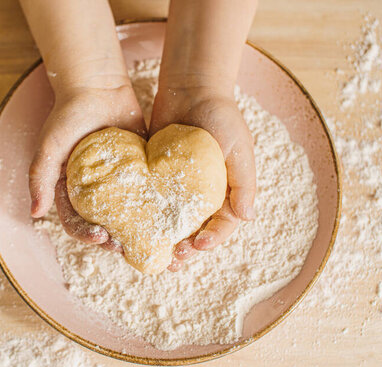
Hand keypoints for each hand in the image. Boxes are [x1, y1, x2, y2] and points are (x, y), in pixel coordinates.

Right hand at [29, 85, 145, 250]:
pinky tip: (165, 214)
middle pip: (103, 224)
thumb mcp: (49, 146)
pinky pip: (147, 192)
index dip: (86, 234)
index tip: (101, 238)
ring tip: (148, 239)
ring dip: (136, 230)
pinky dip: (154, 205)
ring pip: (127, 214)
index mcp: (70, 191)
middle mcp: (94, 191)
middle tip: (127, 247)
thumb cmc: (68, 115)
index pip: (76, 222)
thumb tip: (35, 214)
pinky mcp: (140, 171)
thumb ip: (40, 178)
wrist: (98, 86)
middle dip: (114, 240)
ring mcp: (119, 182)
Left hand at [150, 85, 256, 269]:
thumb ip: (244, 182)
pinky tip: (133, 230)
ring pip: (171, 224)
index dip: (212, 239)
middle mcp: (202, 196)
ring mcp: (177, 190)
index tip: (198, 246)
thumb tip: (248, 217)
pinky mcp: (156, 180)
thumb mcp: (239, 148)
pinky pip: (150, 204)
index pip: (222, 225)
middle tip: (172, 260)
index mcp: (226, 193)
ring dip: (164, 241)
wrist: (190, 90)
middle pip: (195, 231)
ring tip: (153, 255)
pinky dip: (145, 220)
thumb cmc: (221, 116)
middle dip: (185, 249)